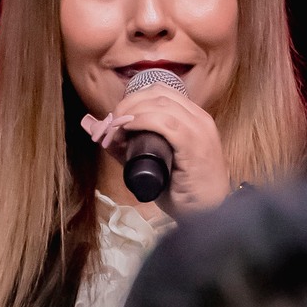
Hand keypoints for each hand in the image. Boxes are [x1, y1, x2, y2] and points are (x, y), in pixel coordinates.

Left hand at [82, 85, 230, 216]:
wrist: (210, 215)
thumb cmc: (183, 191)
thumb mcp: (155, 162)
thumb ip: (129, 146)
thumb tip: (97, 130)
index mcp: (194, 117)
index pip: (161, 91)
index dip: (133, 98)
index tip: (116, 116)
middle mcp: (199, 118)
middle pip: (157, 94)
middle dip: (127, 104)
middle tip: (110, 123)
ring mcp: (199, 130)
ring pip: (160, 104)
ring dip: (130, 112)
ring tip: (115, 129)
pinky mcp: (194, 145)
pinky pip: (166, 123)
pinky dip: (142, 121)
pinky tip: (128, 129)